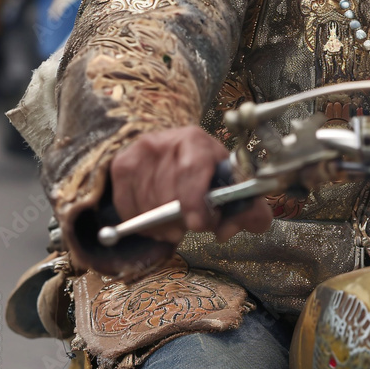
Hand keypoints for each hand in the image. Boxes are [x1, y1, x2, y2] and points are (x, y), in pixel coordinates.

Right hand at [110, 126, 272, 244]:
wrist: (173, 153)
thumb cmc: (207, 173)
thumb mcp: (232, 185)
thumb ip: (248, 209)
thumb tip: (239, 228)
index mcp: (198, 140)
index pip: (193, 169)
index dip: (196, 201)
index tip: (200, 225)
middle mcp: (166, 141)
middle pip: (169, 192)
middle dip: (183, 219)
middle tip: (192, 226)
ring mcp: (140, 152)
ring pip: (148, 204)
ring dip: (164, 226)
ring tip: (177, 223)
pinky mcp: (121, 166)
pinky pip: (128, 208)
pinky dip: (143, 224)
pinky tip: (158, 221)